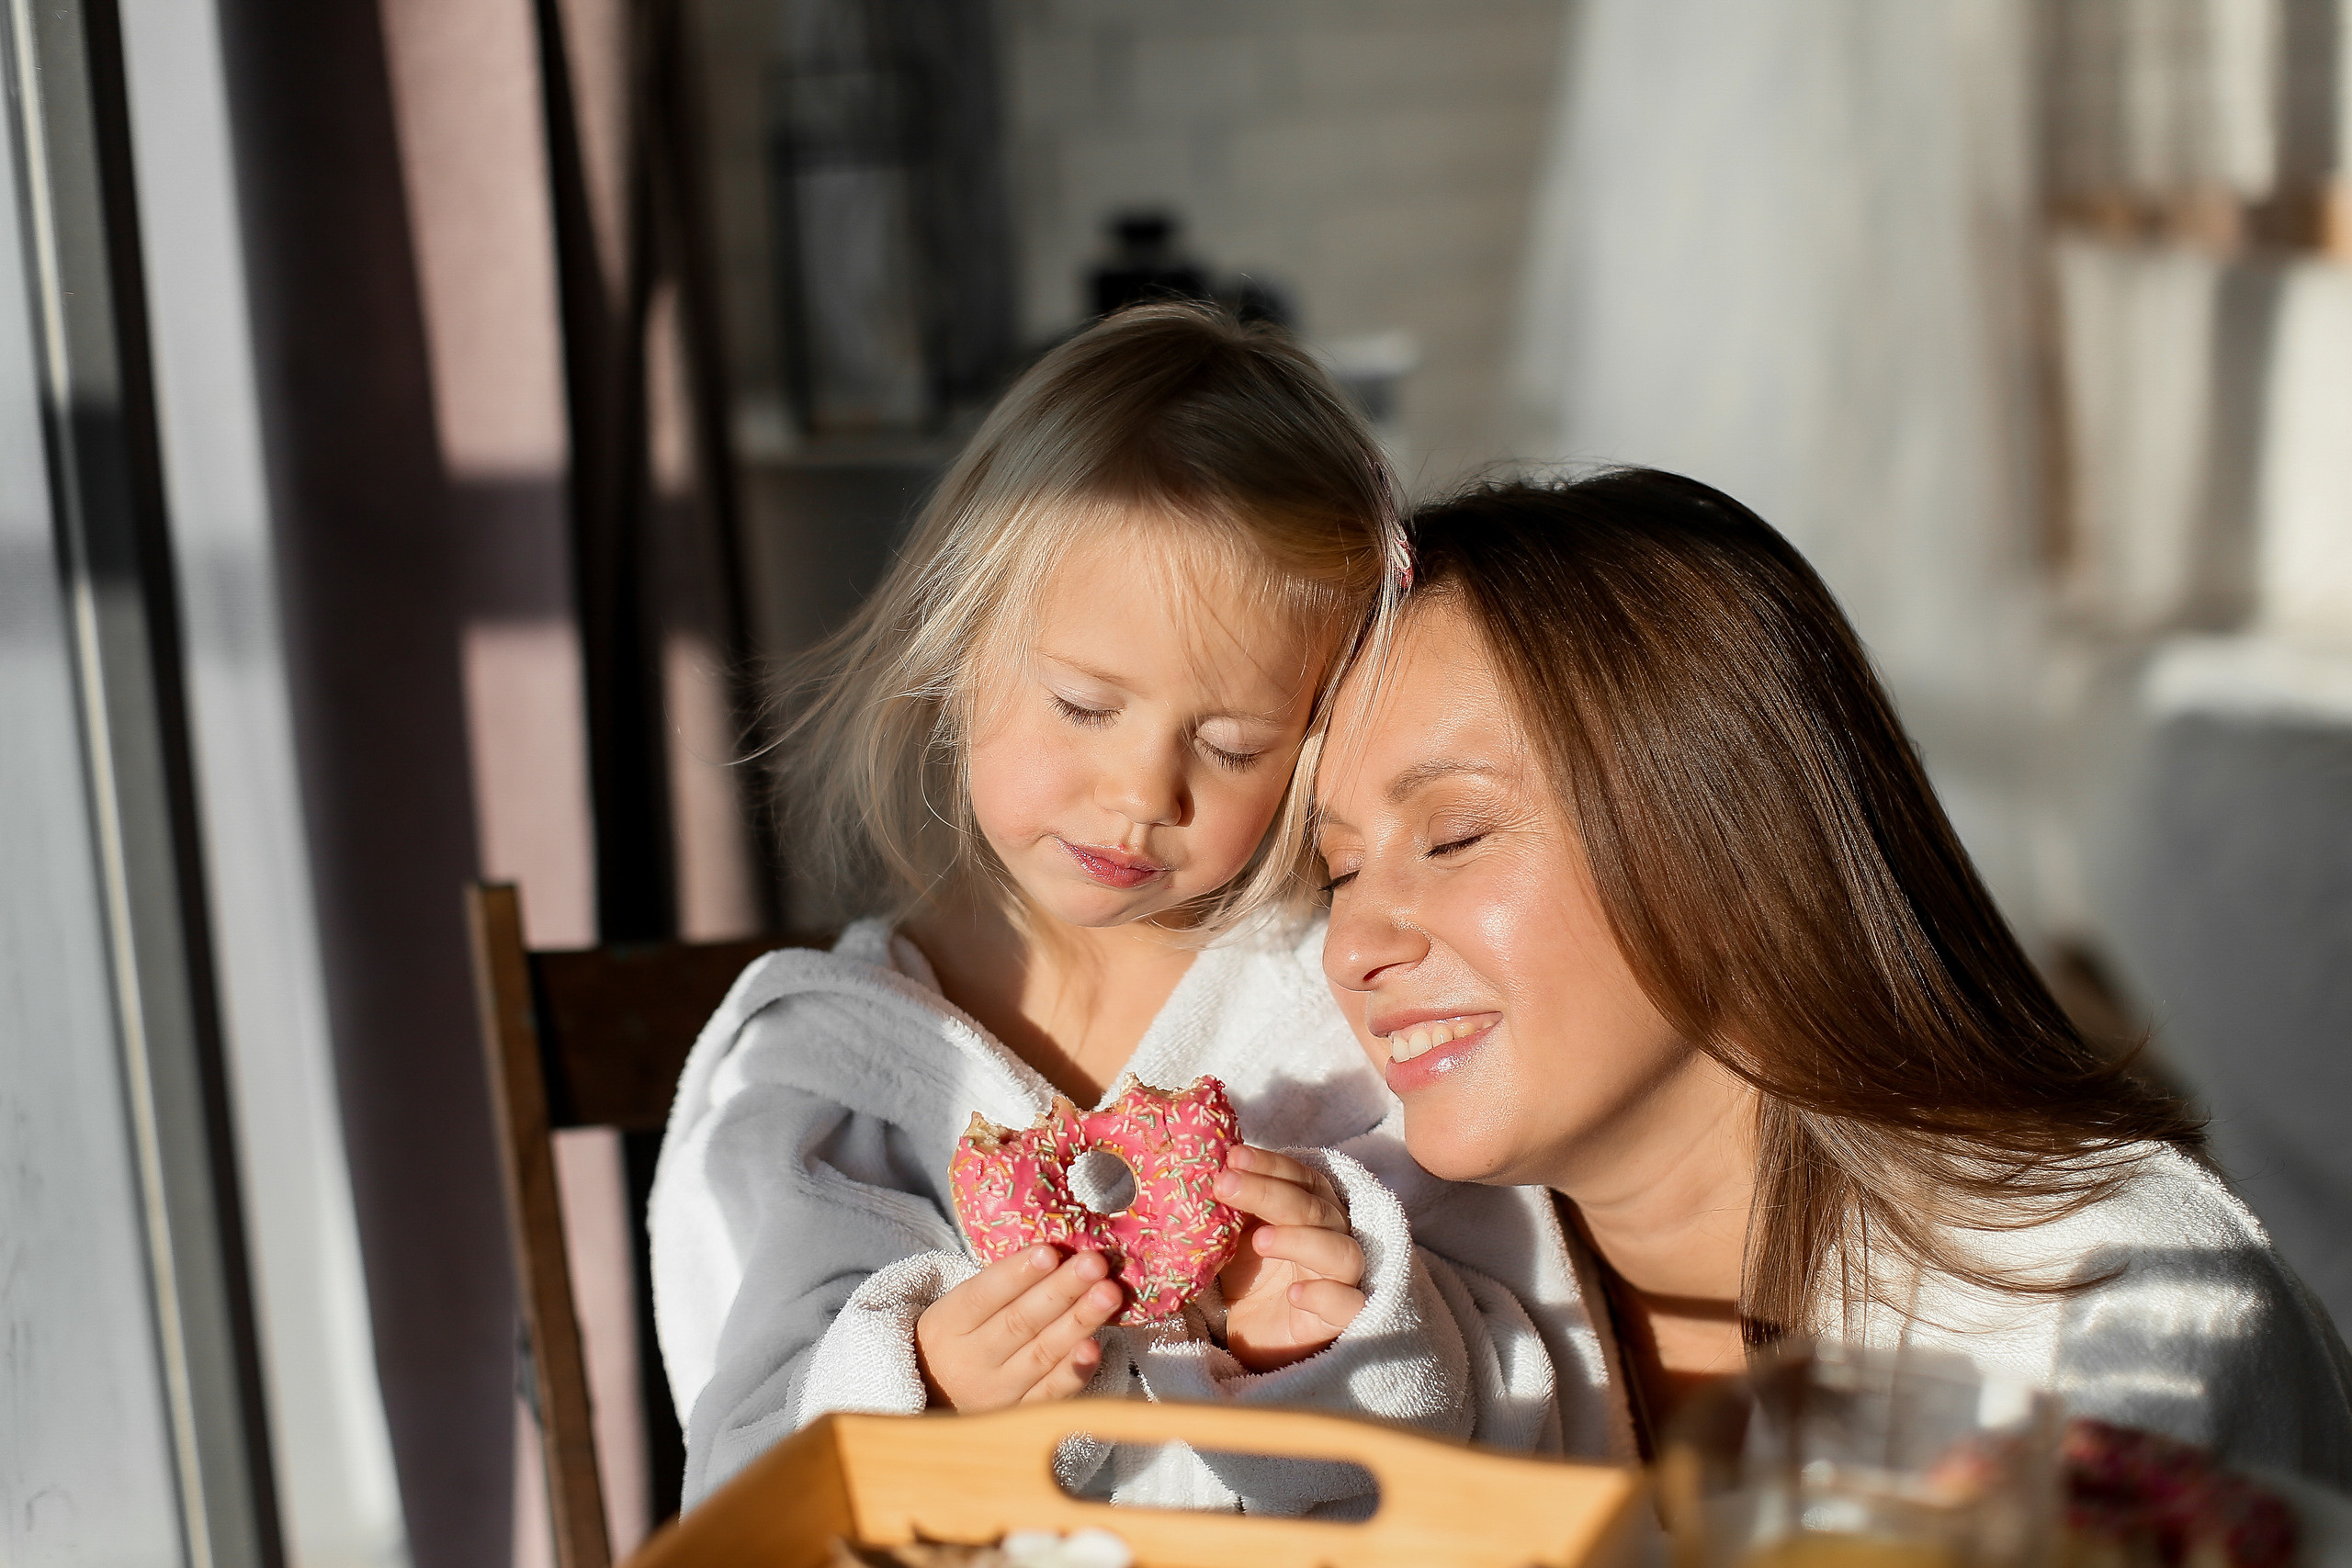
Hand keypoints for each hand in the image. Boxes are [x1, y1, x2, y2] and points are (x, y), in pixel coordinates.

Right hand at [915, 1246, 1121, 1411]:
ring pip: (1042, 1353)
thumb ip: (999, 1285)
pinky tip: (1095, 1348)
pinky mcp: (1019, 1415)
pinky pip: (1050, 1393)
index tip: (1049, 1251)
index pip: (983, 1295)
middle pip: (1020, 1321)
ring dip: (1079, 1322)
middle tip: (1095, 1263)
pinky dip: (1074, 1371)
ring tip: (1108, 1294)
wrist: (935, 1399)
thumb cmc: (957, 1338)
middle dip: (1061, 1290)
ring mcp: (996, 1391)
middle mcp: (970, 1360)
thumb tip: (1058, 1253)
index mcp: (948, 1324)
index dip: (1017, 1273)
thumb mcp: (957, 1309)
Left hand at [1213, 1146, 1364, 1371]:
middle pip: (1315, 1208)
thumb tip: (1195, 1170)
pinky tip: (1294, 1293)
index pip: (1301, 1177)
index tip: (1232, 1157)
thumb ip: (1228, 1207)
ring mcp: (1341, 1278)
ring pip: (1341, 1252)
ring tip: (1259, 1240)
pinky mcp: (1340, 1318)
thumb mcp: (1233, 1235)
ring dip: (1300, 1240)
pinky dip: (1324, 1294)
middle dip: (1268, 1193)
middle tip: (1224, 1185)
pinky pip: (1348, 1304)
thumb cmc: (1250, 1273)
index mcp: (1311, 1208)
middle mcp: (1333, 1236)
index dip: (1270, 1165)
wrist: (1255, 1332)